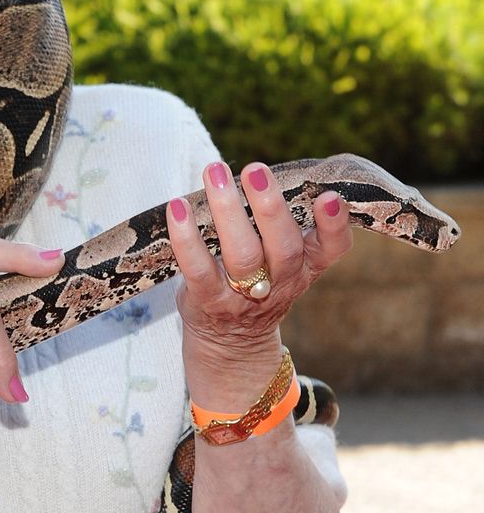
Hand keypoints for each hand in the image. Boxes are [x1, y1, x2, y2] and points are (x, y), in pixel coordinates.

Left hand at [166, 160, 352, 407]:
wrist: (231, 344)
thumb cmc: (255, 282)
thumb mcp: (282, 261)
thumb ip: (280, 224)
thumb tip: (261, 170)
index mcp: (306, 266)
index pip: (333, 248)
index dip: (335, 224)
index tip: (329, 196)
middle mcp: (281, 282)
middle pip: (284, 246)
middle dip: (270, 206)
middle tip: (256, 168)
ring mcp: (245, 295)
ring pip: (242, 254)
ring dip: (228, 210)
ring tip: (215, 174)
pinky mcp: (209, 301)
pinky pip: (197, 268)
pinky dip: (186, 237)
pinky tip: (177, 207)